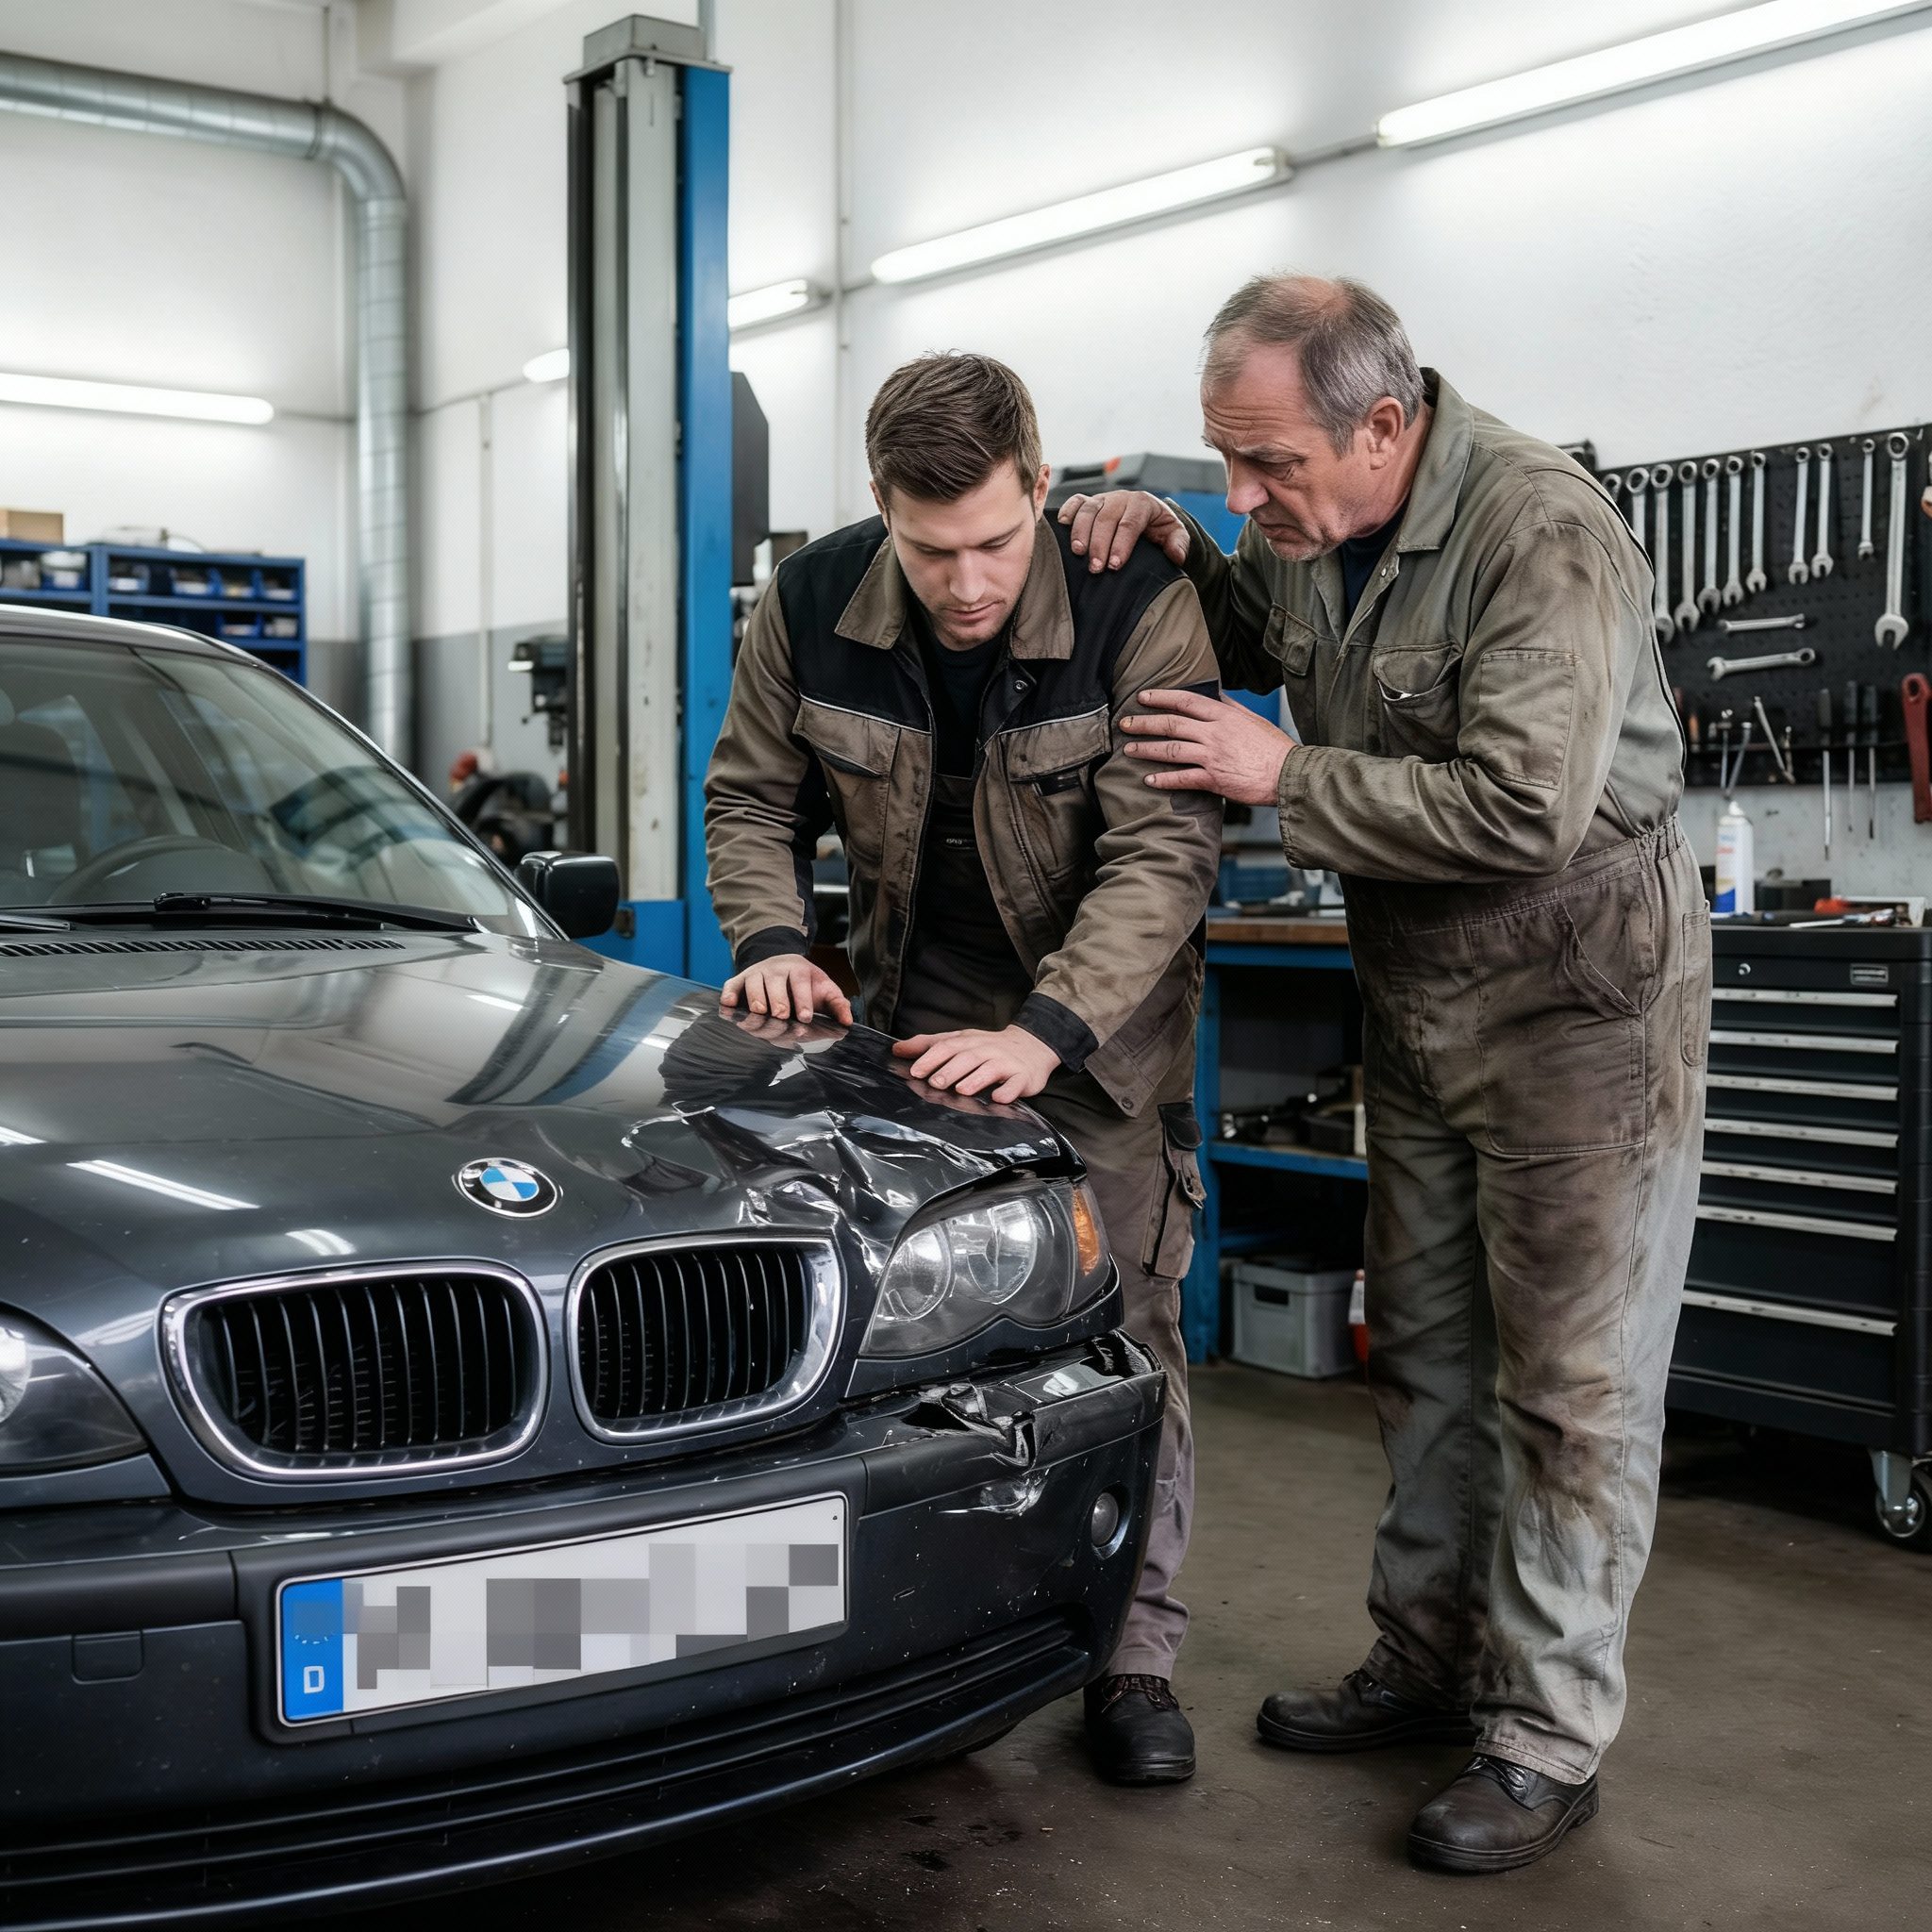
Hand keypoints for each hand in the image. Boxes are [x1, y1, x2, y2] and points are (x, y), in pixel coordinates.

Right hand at [719, 953, 853, 1024]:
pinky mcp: (740, 979)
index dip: (803, 1000)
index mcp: (799, 970)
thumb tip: (848, 1022)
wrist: (782, 964)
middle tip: (782, 1016)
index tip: (805, 1017)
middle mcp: (775, 969)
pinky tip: (728, 1004)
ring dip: (755, 997)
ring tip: (760, 1012)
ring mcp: (756, 973)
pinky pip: (731, 984)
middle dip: (778, 1000)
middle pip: (775, 982)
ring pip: (753, 982)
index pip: (800, 982)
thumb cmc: (806, 984)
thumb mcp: (825, 990)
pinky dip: (728, 993)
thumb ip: (837, 1004)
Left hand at [892, 1024, 1059, 1102]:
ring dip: (977, 1079)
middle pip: (968, 1058)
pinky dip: (1008, 1091)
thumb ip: (929, 1044)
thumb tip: (897, 1049)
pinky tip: (998, 1098)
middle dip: (951, 1070)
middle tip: (935, 1082)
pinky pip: (1016, 1084)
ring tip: (962, 1090)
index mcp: (969, 1041)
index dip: (932, 1057)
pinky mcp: (1023, 1077)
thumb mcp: (960, 1039)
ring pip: (991, 1069)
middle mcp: (987, 1050)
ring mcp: (1006, 1063)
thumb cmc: (988, 1046)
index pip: (948, 1046)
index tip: (916, 1071)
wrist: (1033, 1045)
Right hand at [1057, 490, 1190, 573]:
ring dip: (1080, 531)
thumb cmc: (1159, 529)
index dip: (1121, 544)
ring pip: (1088, 509)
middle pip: (1106, 518)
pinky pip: (1075, 502)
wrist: (1147, 517)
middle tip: (1096, 568)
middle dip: (1099, 544)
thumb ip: (1178, 543)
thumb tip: (1176, 555)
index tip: (1114, 566)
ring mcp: (1103, 498)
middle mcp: (1121, 498)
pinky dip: (1067, 512)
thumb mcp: (1173, 534)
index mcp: (1142, 503)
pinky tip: (1062, 528)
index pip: (1130, 523)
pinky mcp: (1089, 502)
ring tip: (1078, 553)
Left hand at [1122, 687, 1293, 804]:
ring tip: (1129, 749)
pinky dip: (1164, 779)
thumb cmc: (1275, 749)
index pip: (1186, 701)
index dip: (1161, 697)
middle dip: (1144, 722)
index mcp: (1224, 716)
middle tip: (1125, 723)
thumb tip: (1217, 694)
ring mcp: (1212, 756)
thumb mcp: (1254, 719)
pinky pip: (1182, 778)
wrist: (1288, 774)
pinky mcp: (1214, 779)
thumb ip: (1232, 706)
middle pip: (1171, 724)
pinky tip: (1149, 779)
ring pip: (1171, 750)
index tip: (1143, 697)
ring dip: (1146, 749)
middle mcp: (1215, 733)